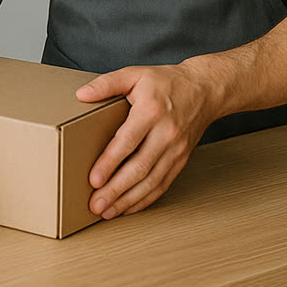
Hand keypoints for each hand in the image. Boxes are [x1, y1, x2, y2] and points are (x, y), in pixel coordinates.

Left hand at [75, 64, 219, 219]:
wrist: (205, 90)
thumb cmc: (167, 82)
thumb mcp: (135, 74)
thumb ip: (107, 83)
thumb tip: (82, 94)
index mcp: (151, 111)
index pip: (127, 141)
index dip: (110, 162)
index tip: (94, 179)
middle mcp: (166, 134)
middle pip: (139, 167)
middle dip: (116, 189)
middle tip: (96, 204)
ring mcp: (176, 149)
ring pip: (152, 181)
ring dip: (129, 200)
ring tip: (108, 212)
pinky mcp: (182, 160)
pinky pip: (163, 184)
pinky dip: (146, 199)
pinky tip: (130, 207)